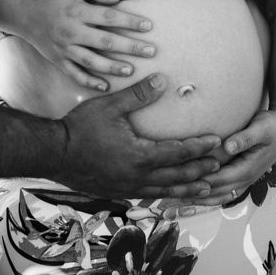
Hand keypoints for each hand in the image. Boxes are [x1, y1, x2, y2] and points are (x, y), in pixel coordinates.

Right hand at [23, 0, 155, 91]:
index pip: (108, 17)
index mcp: (77, 12)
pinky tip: (106, 87)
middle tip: (150, 51)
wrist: (26, 15)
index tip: (148, 26)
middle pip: (105, 41)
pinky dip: (90, 82)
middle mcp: (72, 32)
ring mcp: (65, 49)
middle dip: (129, 47)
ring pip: (91, 61)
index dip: (129, 21)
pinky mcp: (59, 61)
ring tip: (131, 70)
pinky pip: (75, 74)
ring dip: (112, 67)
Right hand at [57, 74, 220, 198]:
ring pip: (166, 191)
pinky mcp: (118, 192)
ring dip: (188, 189)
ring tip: (206, 189)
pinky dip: (166, 195)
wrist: (54, 154)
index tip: (217, 141)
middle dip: (201, 171)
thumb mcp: (110, 105)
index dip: (200, 147)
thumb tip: (162, 79)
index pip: (179, 153)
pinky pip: (149, 195)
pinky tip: (170, 193)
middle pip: (179, 177)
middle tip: (221, 166)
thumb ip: (138, 94)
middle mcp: (139, 176)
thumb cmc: (80, 128)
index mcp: (141, 156)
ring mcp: (128, 187)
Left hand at [163, 108, 275, 206]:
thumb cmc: (271, 125)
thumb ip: (244, 138)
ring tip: (177, 199)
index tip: (179, 182)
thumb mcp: (261, 128)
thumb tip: (227, 147)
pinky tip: (194, 196)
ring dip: (199, 198)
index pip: (219, 179)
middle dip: (193, 193)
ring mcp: (245, 179)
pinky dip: (209, 196)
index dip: (199, 182)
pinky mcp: (242, 175)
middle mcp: (246, 178)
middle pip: (215, 191)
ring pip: (219, 195)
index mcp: (249, 168)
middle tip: (170, 193)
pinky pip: (224, 191)